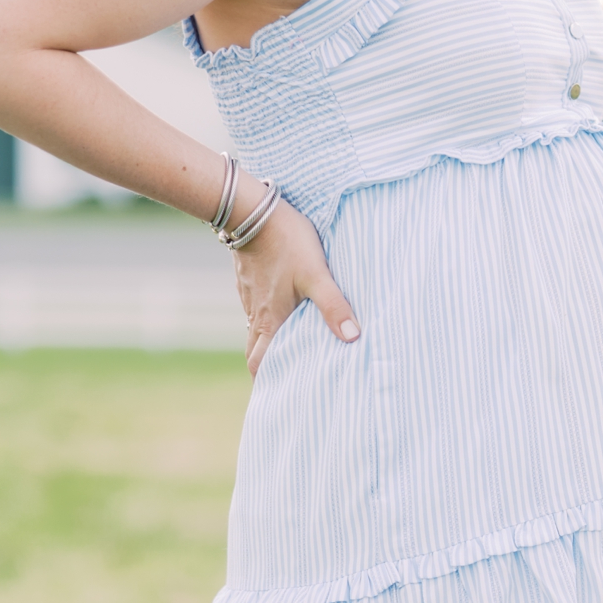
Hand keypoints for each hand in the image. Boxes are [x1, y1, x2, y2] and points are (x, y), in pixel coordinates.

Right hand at [231, 185, 360, 375]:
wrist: (251, 208)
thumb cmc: (287, 242)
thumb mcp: (316, 274)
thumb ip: (334, 306)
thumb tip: (353, 338)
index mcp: (270, 320)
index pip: (259, 364)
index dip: (266, 381)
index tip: (278, 394)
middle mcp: (255, 314)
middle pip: (256, 351)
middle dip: (268, 366)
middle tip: (286, 374)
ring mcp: (250, 296)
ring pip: (256, 329)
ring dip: (270, 341)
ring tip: (291, 346)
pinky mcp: (250, 279)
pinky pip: (256, 307)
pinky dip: (269, 317)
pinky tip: (284, 309)